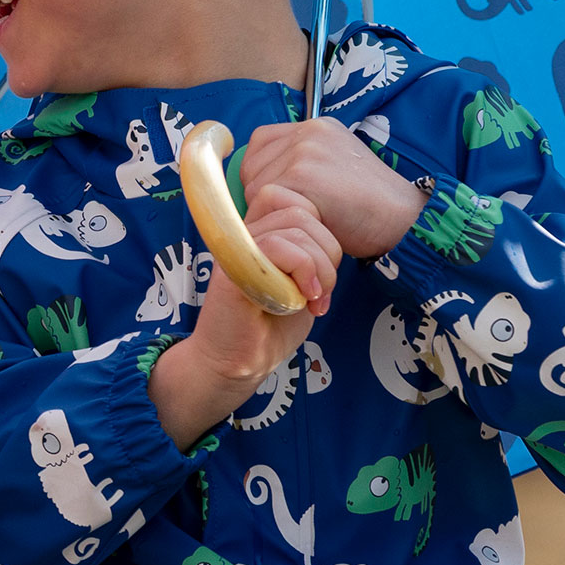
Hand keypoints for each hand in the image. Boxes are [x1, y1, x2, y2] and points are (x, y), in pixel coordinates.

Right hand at [149, 183, 339, 448]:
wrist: (236, 363)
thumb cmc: (270, 327)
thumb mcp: (303, 284)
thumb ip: (313, 256)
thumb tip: (332, 237)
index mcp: (261, 232)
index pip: (298, 201)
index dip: (321, 234)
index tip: (321, 276)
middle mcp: (246, 233)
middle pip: (302, 213)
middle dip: (327, 254)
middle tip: (320, 293)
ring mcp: (237, 246)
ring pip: (295, 229)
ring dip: (318, 268)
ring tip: (311, 300)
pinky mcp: (232, 265)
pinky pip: (276, 246)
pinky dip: (302, 271)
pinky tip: (301, 299)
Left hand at [240, 119, 424, 259]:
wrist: (399, 216)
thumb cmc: (369, 204)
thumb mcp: (338, 166)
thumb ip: (304, 161)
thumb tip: (263, 180)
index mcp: (316, 126)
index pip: (261, 141)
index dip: (260, 170)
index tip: (274, 194)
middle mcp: (307, 131)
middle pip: (252, 164)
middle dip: (261, 193)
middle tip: (286, 214)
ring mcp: (303, 150)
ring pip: (255, 185)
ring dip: (268, 209)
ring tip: (297, 221)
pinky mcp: (301, 174)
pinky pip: (265, 200)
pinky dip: (277, 218)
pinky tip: (299, 226)